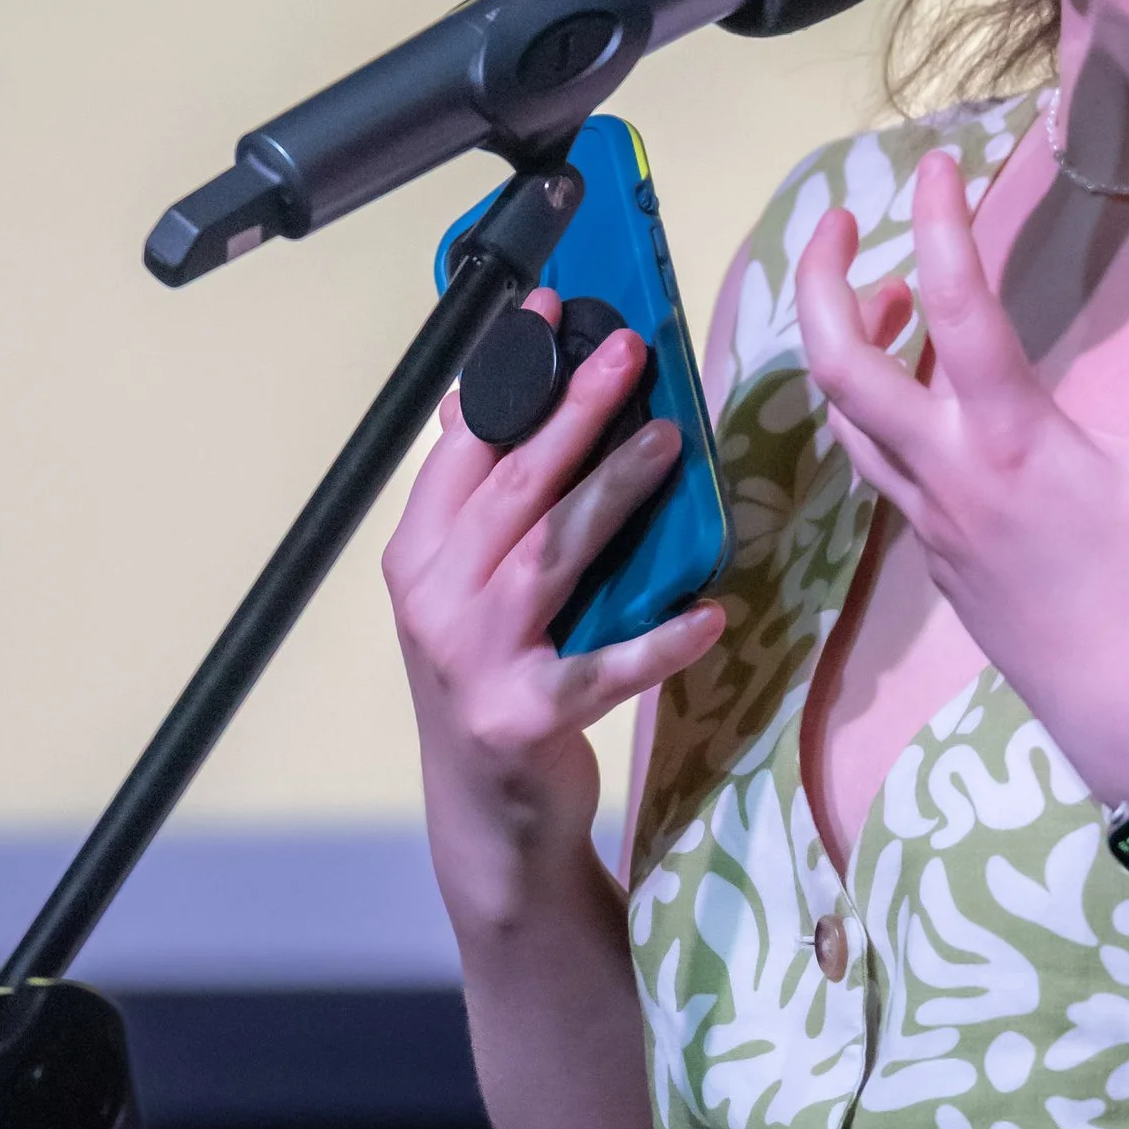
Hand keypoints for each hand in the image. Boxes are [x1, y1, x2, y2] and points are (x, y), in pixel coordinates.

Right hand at [384, 296, 725, 914]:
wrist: (488, 820)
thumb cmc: (493, 683)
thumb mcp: (467, 588)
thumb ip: (477, 504)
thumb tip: (480, 397)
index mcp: (418, 556)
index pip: (461, 449)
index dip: (508, 376)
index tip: (552, 308)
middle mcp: (434, 599)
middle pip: (512, 489)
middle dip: (572, 412)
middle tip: (629, 352)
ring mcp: (474, 659)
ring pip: (551, 556)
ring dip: (614, 494)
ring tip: (672, 444)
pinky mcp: (522, 717)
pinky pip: (602, 670)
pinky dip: (658, 642)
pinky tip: (710, 614)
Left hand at [792, 150, 1128, 801]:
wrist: (1124, 704)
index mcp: (1009, 437)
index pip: (955, 307)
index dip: (937, 226)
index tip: (933, 168)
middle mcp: (947, 468)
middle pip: (838, 363)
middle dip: (821, 281)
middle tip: (843, 222)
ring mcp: (927, 513)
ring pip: (845, 416)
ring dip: (845, 344)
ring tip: (887, 297)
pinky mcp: (930, 549)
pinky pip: (874, 462)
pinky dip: (872, 407)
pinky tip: (914, 392)